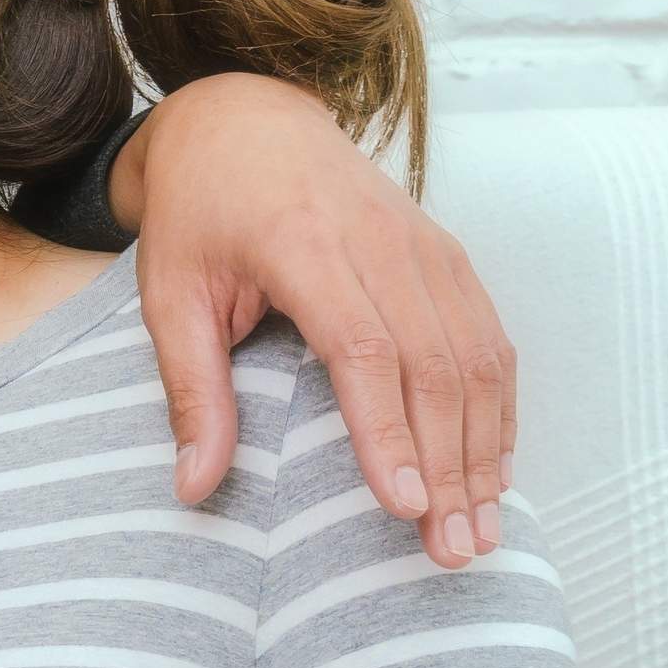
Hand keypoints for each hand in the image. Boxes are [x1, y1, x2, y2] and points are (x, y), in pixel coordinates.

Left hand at [110, 71, 514, 567]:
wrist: (243, 119)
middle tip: (454, 548)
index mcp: (305, 244)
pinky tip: (495, 467)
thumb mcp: (169, 295)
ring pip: (475, 354)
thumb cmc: (199, 213)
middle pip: (433, 364)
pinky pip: (488, 335)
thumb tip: (193, 486)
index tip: (402, 507)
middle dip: (450, 466)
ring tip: (483, 528)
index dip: (388, 432)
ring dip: (485, 448)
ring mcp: (423, 242)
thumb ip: (191, 390)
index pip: (363, 350)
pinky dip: (498, 406)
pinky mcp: (445, 251)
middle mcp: (379, 239)